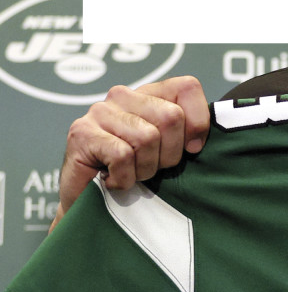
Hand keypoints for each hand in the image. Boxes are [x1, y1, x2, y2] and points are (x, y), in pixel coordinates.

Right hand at [55, 76, 209, 228]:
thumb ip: (188, 136)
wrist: (91, 204)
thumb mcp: (169, 153)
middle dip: (169, 154)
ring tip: (131, 174)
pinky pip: (122, 155)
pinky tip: (114, 180)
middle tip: (151, 167)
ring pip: (147, 138)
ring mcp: (99, 112)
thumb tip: (200, 141)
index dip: (198, 123)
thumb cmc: (135, 177)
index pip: (188, 87)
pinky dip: (124, 178)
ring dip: (144, 169)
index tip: (192, 150)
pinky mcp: (81, 133)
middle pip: (171, 117)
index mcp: (149, 95)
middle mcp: (123, 96)